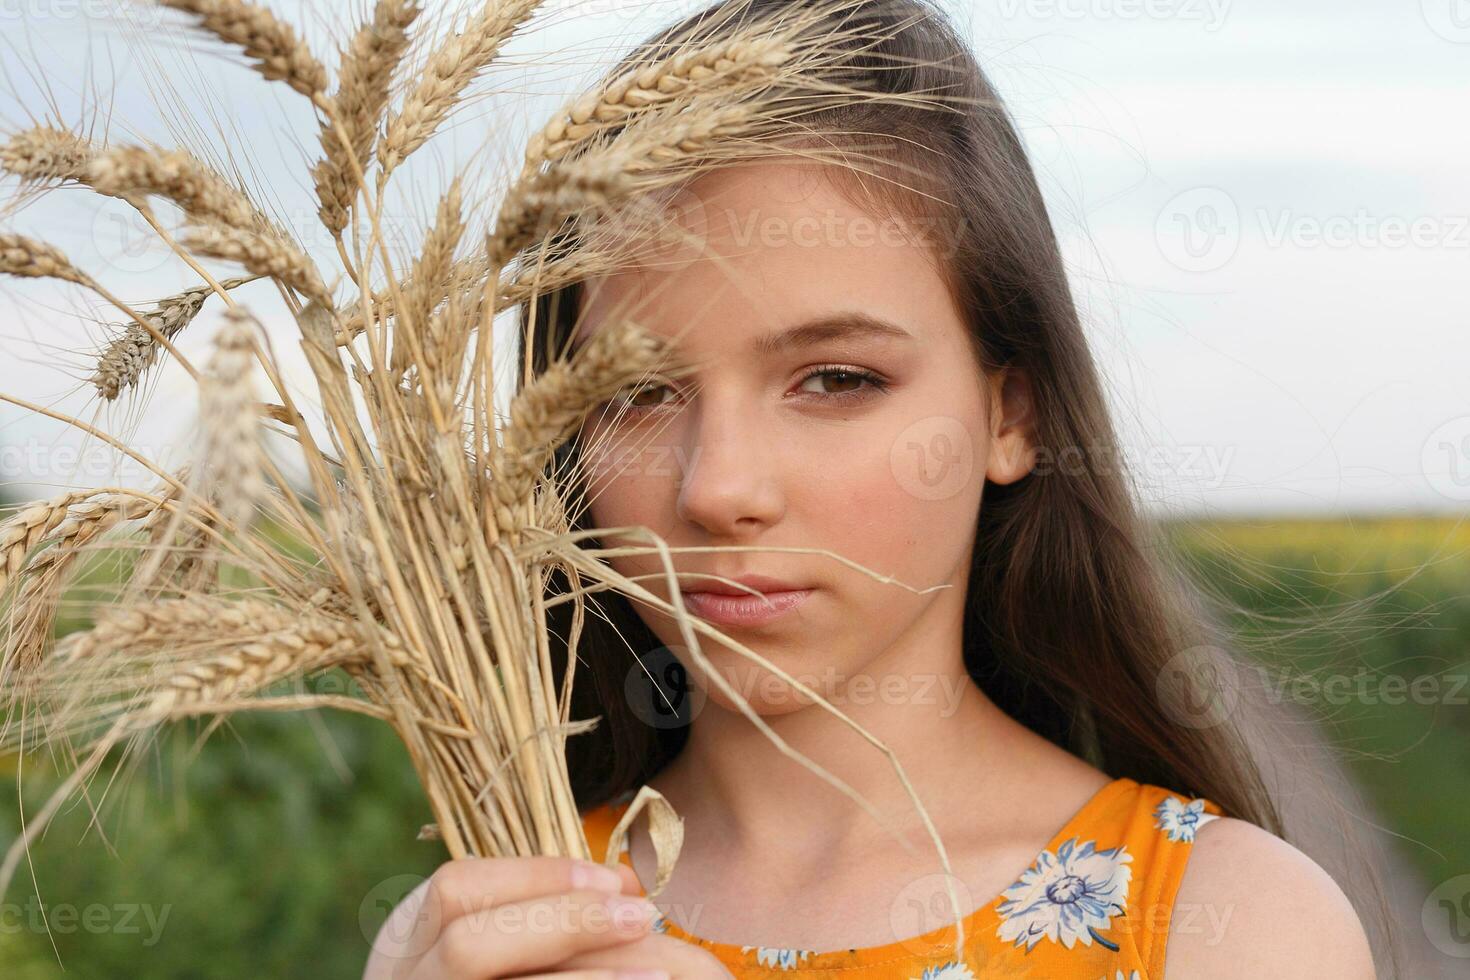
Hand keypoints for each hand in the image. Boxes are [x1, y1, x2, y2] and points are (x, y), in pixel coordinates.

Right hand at [362, 854, 689, 978]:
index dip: (536, 876)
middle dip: (562, 922)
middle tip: (642, 917)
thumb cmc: (489, 971)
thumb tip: (623, 884)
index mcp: (407, 942)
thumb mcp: (490, 940)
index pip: (455, 889)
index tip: (612, 879)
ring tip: (656, 975)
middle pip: (468, 946)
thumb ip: (541, 912)